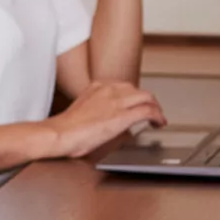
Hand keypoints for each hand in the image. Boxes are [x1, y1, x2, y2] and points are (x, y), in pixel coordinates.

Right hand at [43, 79, 166, 158]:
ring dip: (155, 107)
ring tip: (157, 118)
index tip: (136, 104)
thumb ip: (94, 107)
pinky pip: (148, 111)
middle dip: (148, 100)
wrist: (61, 133)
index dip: (134, 96)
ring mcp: (116, 102)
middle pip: (137, 89)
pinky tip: (159, 123)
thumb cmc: (66, 128)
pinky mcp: (122, 116)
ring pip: (147, 97)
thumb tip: (102, 117)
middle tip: (152, 111)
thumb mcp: (81, 108)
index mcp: (96, 87)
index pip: (123, 86)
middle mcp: (108, 90)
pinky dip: (157, 117)